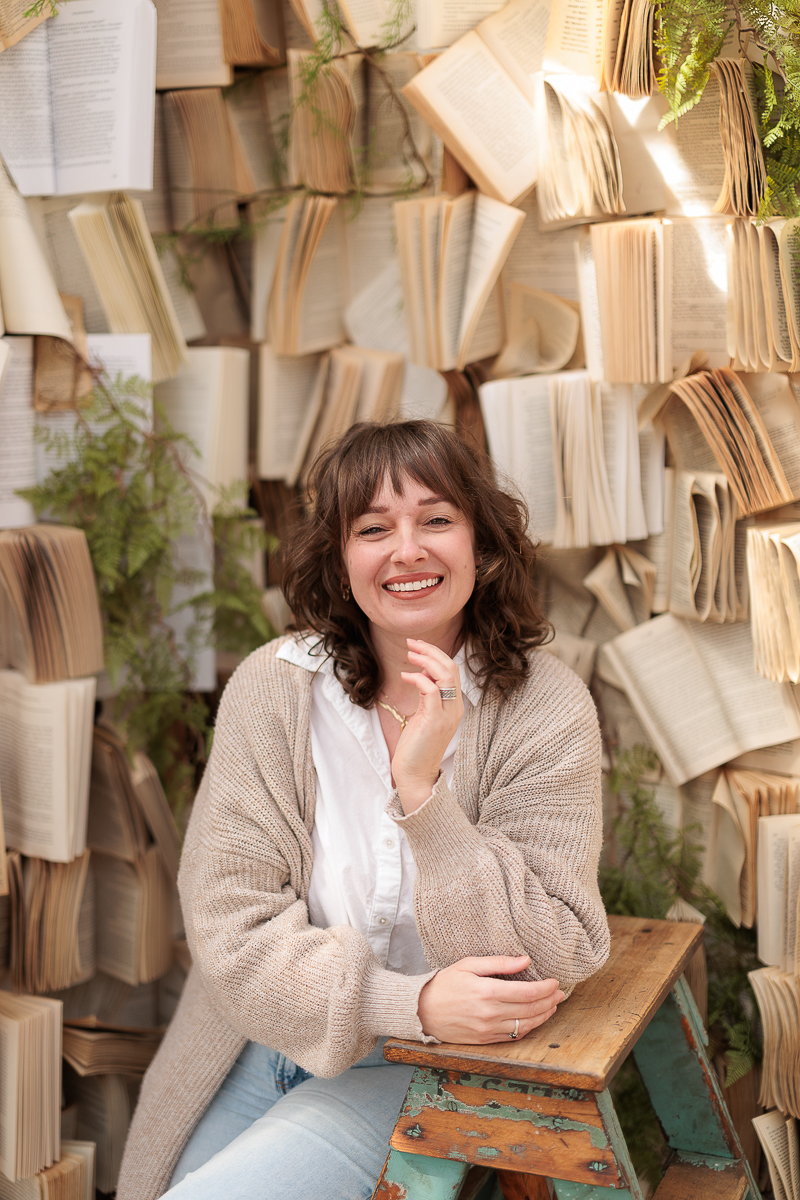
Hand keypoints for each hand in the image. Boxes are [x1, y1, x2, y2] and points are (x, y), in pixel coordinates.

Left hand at [391, 639, 463, 813]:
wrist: (415, 775)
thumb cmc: (416, 747)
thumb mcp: (423, 716)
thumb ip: (426, 697)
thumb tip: (420, 673)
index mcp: (454, 707)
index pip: (453, 671)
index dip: (436, 655)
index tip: (417, 647)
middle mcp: (455, 709)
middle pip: (451, 668)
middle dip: (431, 651)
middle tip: (412, 643)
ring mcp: (447, 715)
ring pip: (446, 675)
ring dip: (426, 660)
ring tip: (409, 654)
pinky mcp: (434, 721)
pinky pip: (431, 690)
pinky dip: (418, 678)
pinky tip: (405, 676)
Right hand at [417, 955, 564, 1043]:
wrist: (422, 1011)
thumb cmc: (444, 984)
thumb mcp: (469, 965)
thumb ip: (499, 963)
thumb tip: (525, 960)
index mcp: (487, 993)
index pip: (527, 992)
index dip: (546, 988)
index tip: (555, 982)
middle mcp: (490, 1014)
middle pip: (530, 1009)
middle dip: (549, 1001)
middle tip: (560, 993)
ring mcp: (488, 1030)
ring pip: (526, 1025)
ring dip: (543, 1015)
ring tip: (553, 1006)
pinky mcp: (485, 1040)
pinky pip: (514, 1035)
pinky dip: (529, 1027)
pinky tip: (535, 1019)